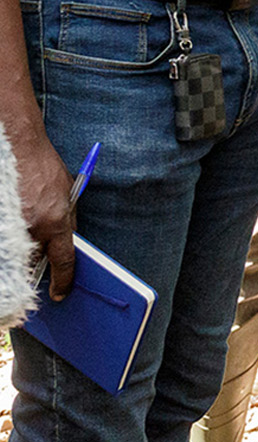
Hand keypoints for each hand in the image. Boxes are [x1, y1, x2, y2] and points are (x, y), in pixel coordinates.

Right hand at [9, 114, 76, 299]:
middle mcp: (32, 227)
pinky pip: (5, 243)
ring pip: (17, 253)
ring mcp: (10, 225)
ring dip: (20, 252)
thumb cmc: (43, 167)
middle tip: (36, 270)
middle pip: (34, 261)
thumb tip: (67, 242)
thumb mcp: (66, 192)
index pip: (64, 260)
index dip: (63, 281)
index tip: (60, 294)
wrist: (17, 146)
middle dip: (36, 267)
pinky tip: (11, 237)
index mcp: (55, 221)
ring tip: (25, 235)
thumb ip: (67, 218)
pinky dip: (8, 243)